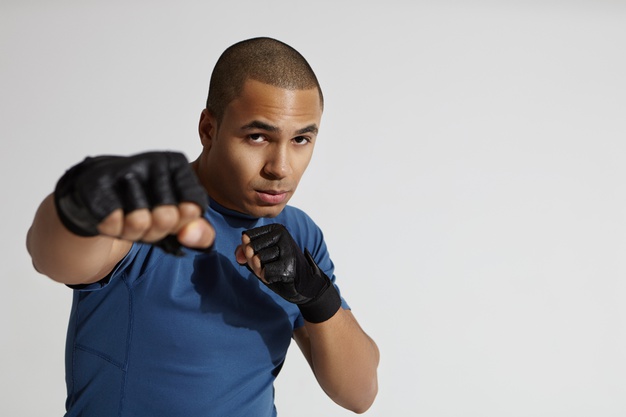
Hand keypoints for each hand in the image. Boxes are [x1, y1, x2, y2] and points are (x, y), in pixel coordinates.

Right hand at [54, 151, 213, 254]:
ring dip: (133, 232)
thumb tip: (190, 236)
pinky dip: (113, 229)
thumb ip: (201, 232)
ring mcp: (124, 169)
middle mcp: (153, 161)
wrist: (99, 194)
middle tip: (146, 218)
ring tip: (128, 216)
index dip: (181, 224)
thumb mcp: (180, 220)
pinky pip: (114, 223)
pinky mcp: (97, 182)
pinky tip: (112, 215)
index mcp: (177, 164)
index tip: (172, 214)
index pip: (194, 208)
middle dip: (156, 230)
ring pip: (139, 221)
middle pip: (168, 217)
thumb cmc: (145, 204)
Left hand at [235, 224, 340, 322]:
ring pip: (257, 260)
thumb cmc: (278, 266)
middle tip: (268, 265)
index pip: (247, 237)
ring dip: (260, 271)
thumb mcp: (259, 256)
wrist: (303, 283)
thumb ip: (244, 251)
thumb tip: (240, 256)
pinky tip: (278, 277)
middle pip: (251, 248)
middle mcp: (283, 234)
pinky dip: (267, 278)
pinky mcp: (289, 265)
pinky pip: (265, 272)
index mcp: (275, 228)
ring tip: (274, 270)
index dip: (248, 251)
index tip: (263, 255)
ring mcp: (287, 249)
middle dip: (253, 262)